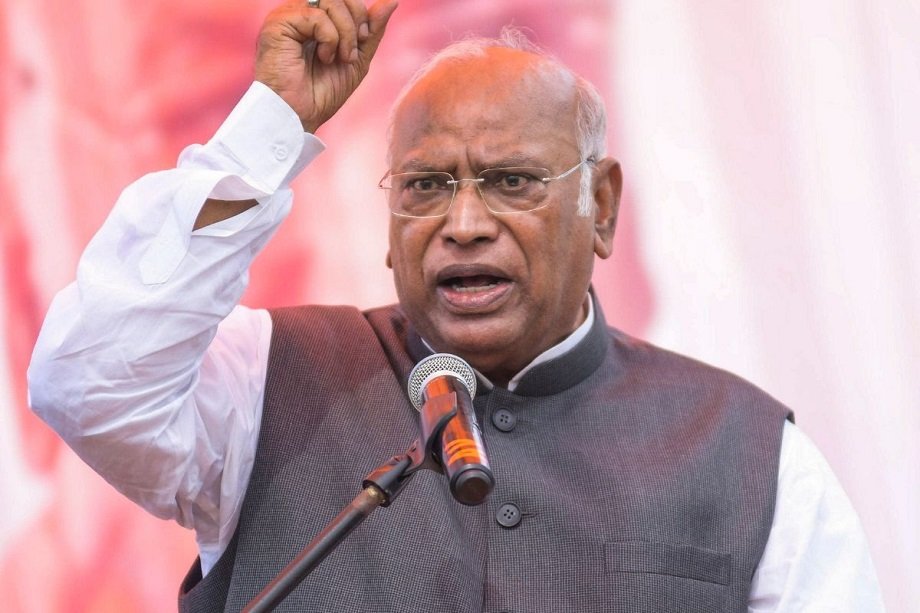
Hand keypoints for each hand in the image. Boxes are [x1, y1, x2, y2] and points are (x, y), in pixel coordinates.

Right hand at [254, 0, 398, 132]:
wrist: (300, 114)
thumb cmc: (323, 93)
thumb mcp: (357, 59)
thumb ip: (372, 30)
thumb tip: (392, 0)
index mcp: (316, 16)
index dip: (362, 14)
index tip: (362, 41)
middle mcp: (301, 11)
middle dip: (356, 21)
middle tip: (352, 51)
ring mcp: (289, 15)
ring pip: (330, 0)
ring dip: (345, 33)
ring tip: (338, 58)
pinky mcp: (280, 23)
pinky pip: (317, 16)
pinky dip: (329, 38)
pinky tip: (323, 57)